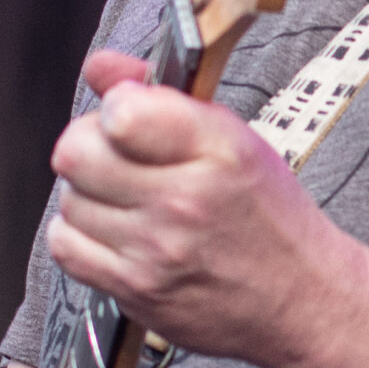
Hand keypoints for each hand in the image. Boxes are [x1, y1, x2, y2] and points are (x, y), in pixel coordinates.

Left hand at [47, 49, 368, 367]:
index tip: (130, 119)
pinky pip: (66, 247)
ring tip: (128, 203)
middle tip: (117, 158)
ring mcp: (158, 251)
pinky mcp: (137, 291)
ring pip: (70, 200)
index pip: (120, 112)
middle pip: (76, 154)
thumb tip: (99, 66)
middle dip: (90, 146)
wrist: (302, 300)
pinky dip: (79, 237)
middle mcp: (186, 200)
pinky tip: (113, 233)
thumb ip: (162, 95)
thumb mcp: (236, 140)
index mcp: (219, 150)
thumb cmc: (270, 218)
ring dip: (90, 196)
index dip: (114, 108)